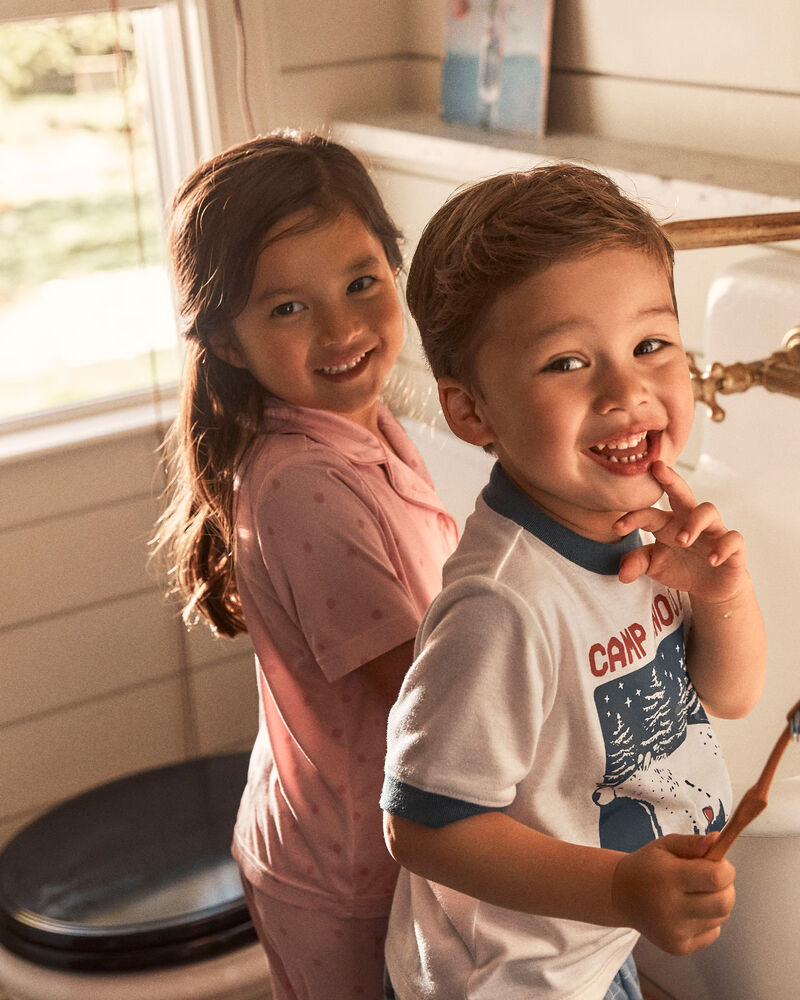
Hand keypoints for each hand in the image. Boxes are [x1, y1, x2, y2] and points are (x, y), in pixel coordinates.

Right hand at [612, 833, 734, 954]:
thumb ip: (693, 842)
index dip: (725, 869)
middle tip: (712, 879)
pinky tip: (690, 911)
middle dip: (726, 888)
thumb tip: (718, 840)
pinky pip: (713, 933)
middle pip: (724, 903)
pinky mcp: (678, 947)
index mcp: (667, 877)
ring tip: (697, 894)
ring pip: (721, 917)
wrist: (621, 895)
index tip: (718, 864)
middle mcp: (670, 908)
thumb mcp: (665, 845)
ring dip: (717, 903)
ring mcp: (675, 932)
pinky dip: (708, 920)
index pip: (715, 878)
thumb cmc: (647, 866)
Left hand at [614, 461, 747, 604]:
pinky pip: (733, 538)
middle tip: (658, 468)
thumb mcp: (655, 565)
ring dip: (694, 522)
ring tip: (683, 541)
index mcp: (668, 523)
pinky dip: (723, 547)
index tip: (617, 527)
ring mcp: (713, 531)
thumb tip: (623, 574)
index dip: (633, 517)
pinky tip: (712, 560)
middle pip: (682, 492)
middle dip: (671, 479)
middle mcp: (690, 520)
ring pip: (708, 510)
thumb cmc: (681, 567)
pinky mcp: (733, 546)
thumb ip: (637, 563)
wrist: (711, 588)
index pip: (649, 514)